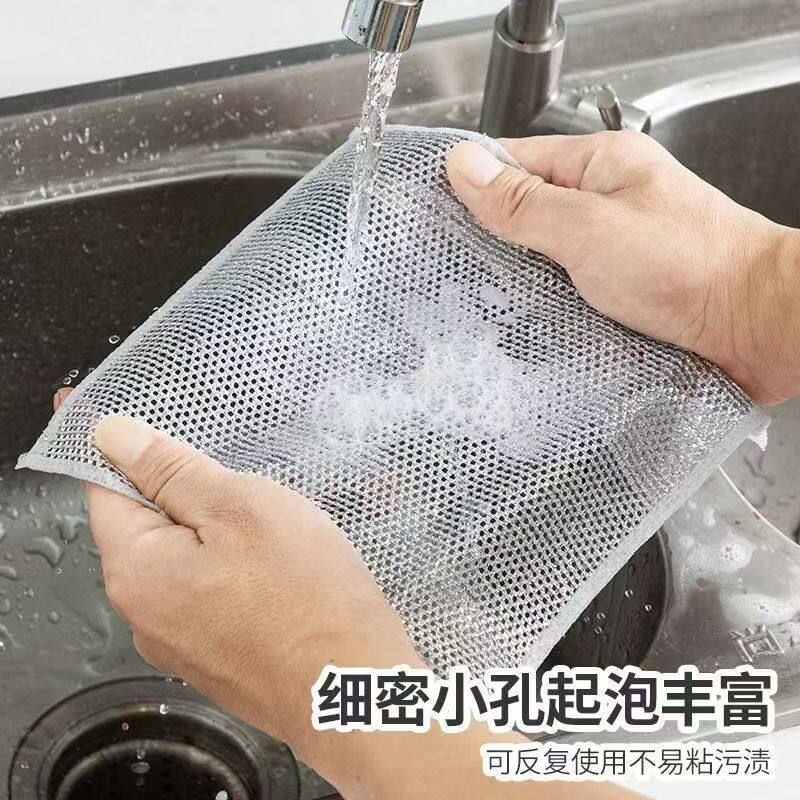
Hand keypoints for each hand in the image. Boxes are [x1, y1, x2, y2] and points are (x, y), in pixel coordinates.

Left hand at [77, 410, 421, 761]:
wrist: (353, 686)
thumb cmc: (303, 593)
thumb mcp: (239, 507)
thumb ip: (171, 470)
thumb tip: (110, 436)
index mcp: (135, 570)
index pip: (105, 489)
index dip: (126, 449)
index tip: (155, 425)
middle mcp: (143, 613)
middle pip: (149, 525)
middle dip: (189, 494)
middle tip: (245, 481)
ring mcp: (180, 641)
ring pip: (186, 559)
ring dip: (219, 532)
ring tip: (274, 526)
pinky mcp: (215, 655)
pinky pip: (210, 592)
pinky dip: (234, 568)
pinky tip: (280, 566)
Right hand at [447, 132, 799, 404]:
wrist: (758, 326)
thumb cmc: (693, 265)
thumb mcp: (587, 227)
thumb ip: (522, 202)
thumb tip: (465, 168)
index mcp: (600, 165)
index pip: (514, 161)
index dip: (472, 185)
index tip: (434, 212)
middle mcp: (606, 204)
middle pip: (526, 214)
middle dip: (493, 243)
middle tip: (458, 270)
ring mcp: (613, 250)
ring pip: (544, 259)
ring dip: (521, 282)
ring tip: (489, 304)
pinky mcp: (621, 292)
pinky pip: (566, 293)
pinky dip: (547, 308)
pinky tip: (528, 325)